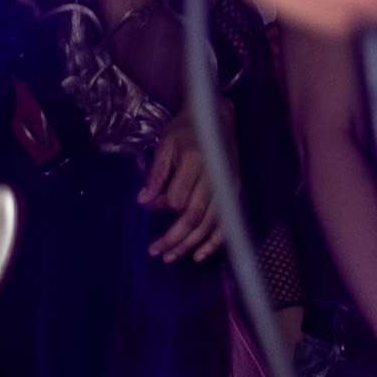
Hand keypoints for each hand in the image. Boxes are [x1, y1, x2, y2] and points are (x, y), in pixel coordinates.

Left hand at [135, 113, 222, 263]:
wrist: (217, 119)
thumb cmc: (185, 131)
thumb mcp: (165, 144)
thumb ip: (156, 174)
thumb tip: (143, 202)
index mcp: (196, 161)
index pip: (178, 197)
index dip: (160, 207)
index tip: (148, 204)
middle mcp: (215, 178)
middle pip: (194, 216)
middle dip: (174, 238)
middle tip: (155, 251)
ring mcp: (227, 188)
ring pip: (209, 225)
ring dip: (189, 245)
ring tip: (169, 257)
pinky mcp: (234, 194)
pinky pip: (226, 224)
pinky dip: (214, 243)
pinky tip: (198, 255)